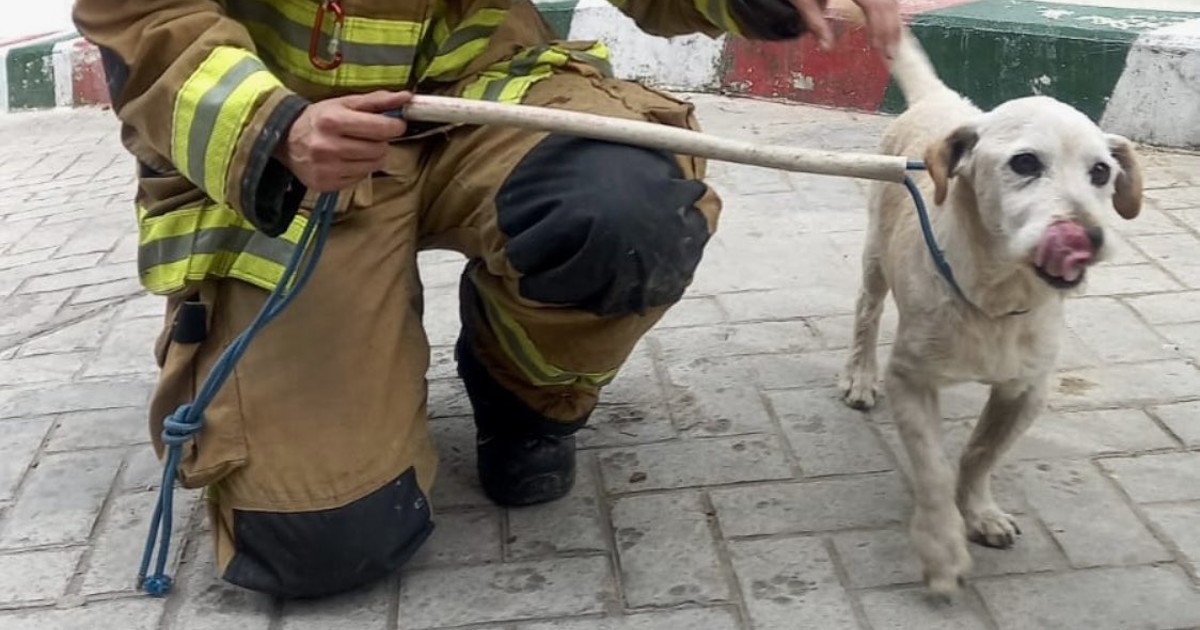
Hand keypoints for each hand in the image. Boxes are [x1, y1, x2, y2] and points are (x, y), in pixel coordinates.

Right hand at [277, 90, 410, 191]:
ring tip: (358, 148)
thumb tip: (406, 97)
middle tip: (370, 136)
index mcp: (333, 121)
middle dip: (381, 142)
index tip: (395, 125)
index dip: (394, 126)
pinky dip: (359, 169)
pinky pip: (360, 178)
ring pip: (373, 166)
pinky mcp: (326, 184)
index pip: (381, 128)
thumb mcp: (345, 103)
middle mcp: (328, 146)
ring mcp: (326, 168)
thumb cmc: (320, 119)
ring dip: (372, 156)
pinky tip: (346, 160)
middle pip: (379, 149)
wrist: (286, 140)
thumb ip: (378, 100)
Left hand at [790, 0, 900, 56]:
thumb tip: (826, 48)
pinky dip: (889, 10)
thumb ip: (815, 23)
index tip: (879, 48)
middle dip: (891, 28)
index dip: (880, 28)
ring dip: (893, 20)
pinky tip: (886, 24)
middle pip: (888, 2)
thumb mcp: (804, 1)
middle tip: (891, 54)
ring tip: (891, 43)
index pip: (875, 6)